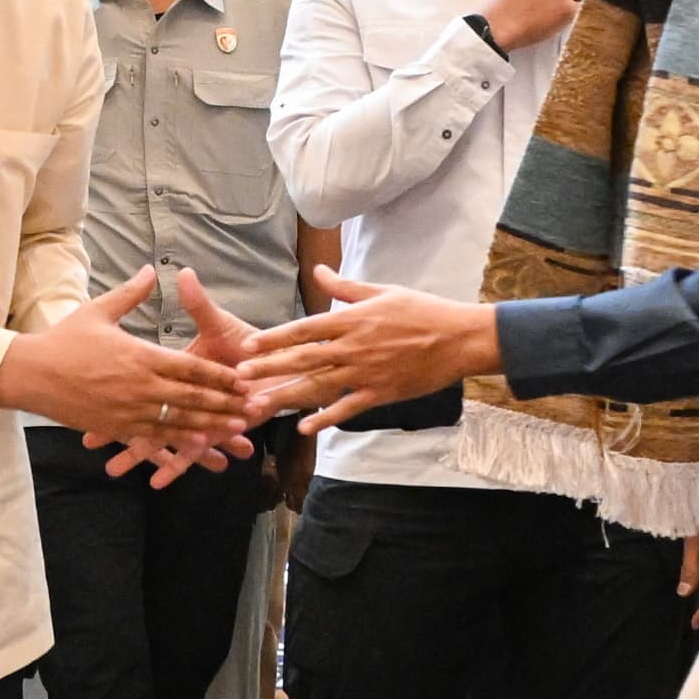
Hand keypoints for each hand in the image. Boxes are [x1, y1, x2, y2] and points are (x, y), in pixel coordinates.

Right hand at [0, 266, 256, 472]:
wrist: (30, 373)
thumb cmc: (64, 339)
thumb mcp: (99, 310)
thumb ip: (131, 293)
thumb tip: (151, 268)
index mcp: (141, 355)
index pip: (190, 367)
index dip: (219, 375)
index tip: (243, 378)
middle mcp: (139, 386)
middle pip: (192, 398)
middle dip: (224, 404)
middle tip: (251, 408)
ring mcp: (128, 411)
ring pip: (177, 423)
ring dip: (209, 427)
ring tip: (235, 432)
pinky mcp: (115, 428)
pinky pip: (151, 440)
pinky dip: (175, 446)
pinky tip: (194, 451)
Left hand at [236, 271, 502, 430]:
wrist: (459, 338)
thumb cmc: (423, 310)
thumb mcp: (382, 290)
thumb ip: (345, 286)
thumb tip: (317, 271)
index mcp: (352, 319)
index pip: (304, 329)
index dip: (274, 338)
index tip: (249, 346)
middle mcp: (353, 347)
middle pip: (303, 359)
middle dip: (268, 369)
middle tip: (239, 379)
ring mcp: (366, 372)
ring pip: (318, 386)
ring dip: (286, 396)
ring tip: (259, 405)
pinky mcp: (381, 393)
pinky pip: (347, 408)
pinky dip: (325, 418)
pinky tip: (304, 427)